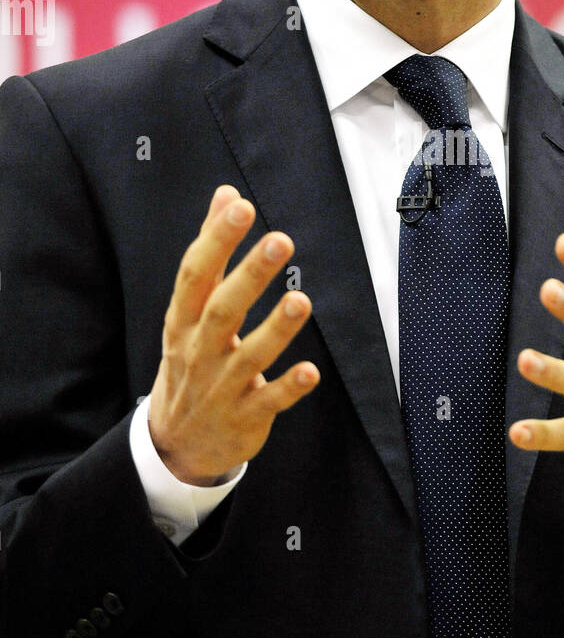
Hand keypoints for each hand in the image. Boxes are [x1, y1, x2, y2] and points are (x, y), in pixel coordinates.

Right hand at [148, 185, 318, 485]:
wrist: (177, 443)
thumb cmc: (191, 359)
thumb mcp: (190, 309)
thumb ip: (211, 250)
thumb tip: (227, 194)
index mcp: (183, 320)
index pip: (195, 274)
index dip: (216, 240)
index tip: (240, 206)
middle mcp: (199, 351)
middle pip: (222, 310)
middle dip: (250, 275)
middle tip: (280, 240)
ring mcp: (220, 387)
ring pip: (249, 356)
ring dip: (276, 329)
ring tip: (300, 300)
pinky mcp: (245, 417)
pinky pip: (268, 402)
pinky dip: (288, 387)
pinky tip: (311, 372)